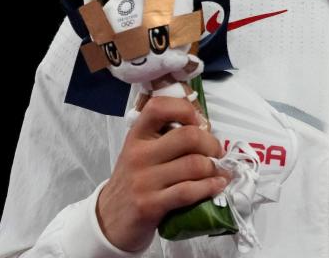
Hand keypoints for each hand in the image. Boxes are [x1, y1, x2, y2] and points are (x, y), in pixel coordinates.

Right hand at [97, 97, 230, 251]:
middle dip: (212, 144)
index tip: (199, 122)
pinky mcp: (150, 205)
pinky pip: (188, 191)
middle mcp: (139, 155)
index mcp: (137, 136)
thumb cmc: (132, 183)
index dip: (185, 110)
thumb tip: (205, 130)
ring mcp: (144, 180)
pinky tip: (217, 186)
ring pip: (194, 164)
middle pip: (188, 136)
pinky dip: (210, 187)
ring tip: (220, 172)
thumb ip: (165, 139)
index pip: (159, 107)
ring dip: (215, 168)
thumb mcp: (140, 153)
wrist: (107, 221)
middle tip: (217, 153)